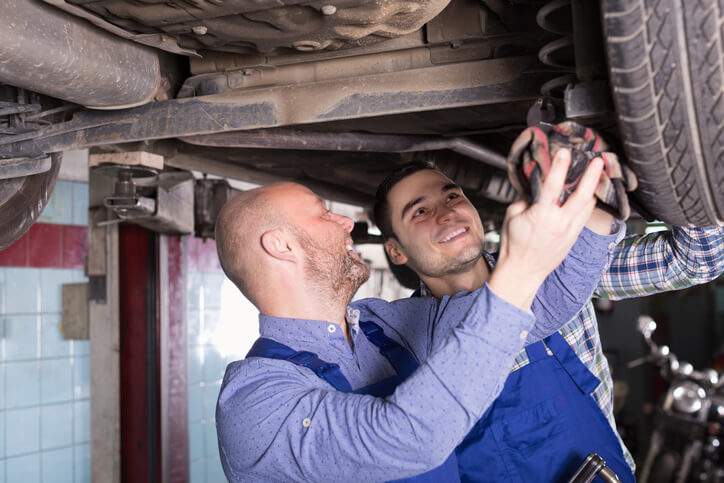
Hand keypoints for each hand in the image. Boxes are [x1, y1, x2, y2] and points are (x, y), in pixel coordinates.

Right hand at [490, 149, 602, 309]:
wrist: (522, 271)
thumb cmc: (513, 245)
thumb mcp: (511, 217)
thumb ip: (525, 200)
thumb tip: (536, 189)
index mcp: (541, 216)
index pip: (553, 186)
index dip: (560, 167)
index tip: (565, 152)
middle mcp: (559, 223)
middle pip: (582, 195)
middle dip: (592, 176)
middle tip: (598, 160)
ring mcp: (569, 231)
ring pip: (588, 206)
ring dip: (593, 188)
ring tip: (596, 174)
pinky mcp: (573, 238)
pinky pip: (585, 217)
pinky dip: (588, 204)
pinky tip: (589, 195)